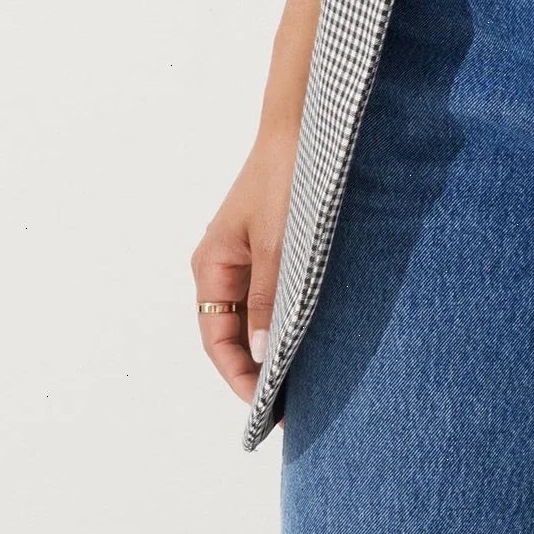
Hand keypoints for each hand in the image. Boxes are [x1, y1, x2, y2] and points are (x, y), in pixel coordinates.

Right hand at [192, 122, 296, 404]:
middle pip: (236, 332)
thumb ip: (270, 298)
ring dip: (279, 345)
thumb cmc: (286, 178)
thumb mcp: (279, 243)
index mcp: (212, 266)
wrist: (308, 125)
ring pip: (260, 315)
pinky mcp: (281, 245)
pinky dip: (294, 318)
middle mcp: (227, 265)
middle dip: (259, 369)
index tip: (266, 408)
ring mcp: (253, 255)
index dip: (238, 376)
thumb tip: (260, 353)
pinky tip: (320, 335)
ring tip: (309, 380)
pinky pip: (281, 294)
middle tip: (294, 406)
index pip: (216, 339)